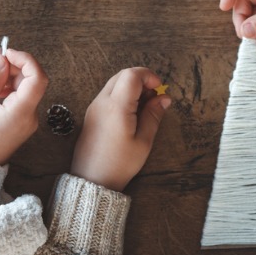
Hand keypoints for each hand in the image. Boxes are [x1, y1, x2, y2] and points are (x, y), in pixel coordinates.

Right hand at [0, 45, 48, 165]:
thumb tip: (2, 60)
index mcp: (21, 113)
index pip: (37, 77)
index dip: (23, 59)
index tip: (3, 52)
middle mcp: (29, 116)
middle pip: (29, 78)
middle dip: (8, 62)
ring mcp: (25, 120)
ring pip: (22, 86)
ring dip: (4, 73)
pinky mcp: (18, 122)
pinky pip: (16, 97)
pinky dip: (3, 86)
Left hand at [70, 68, 170, 191]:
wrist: (91, 180)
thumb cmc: (120, 163)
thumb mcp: (143, 141)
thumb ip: (153, 115)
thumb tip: (164, 97)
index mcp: (117, 106)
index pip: (132, 75)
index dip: (148, 76)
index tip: (159, 88)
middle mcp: (102, 101)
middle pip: (122, 75)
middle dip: (141, 80)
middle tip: (154, 98)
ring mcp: (94, 106)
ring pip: (115, 83)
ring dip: (132, 87)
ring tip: (144, 108)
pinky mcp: (91, 113)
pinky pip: (108, 94)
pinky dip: (122, 95)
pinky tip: (131, 113)